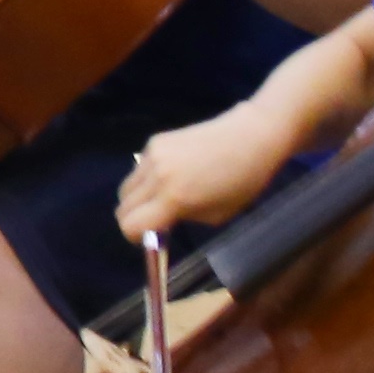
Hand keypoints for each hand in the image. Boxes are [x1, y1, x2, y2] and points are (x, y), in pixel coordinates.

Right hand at [115, 101, 296, 244]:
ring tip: (162, 197)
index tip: (150, 237)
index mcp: (173, 198)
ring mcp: (151, 155)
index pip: (130, 225)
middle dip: (134, 219)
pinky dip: (146, 179)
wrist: (251, 136)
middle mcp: (155, 176)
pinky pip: (138, 169)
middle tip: (155, 220)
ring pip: (126, 187)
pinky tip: (171, 174)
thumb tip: (164, 220)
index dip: (136, 237)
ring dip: (137, 199)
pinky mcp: (154, 140)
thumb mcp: (216, 214)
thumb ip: (184, 219)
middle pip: (122, 207)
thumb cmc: (243, 181)